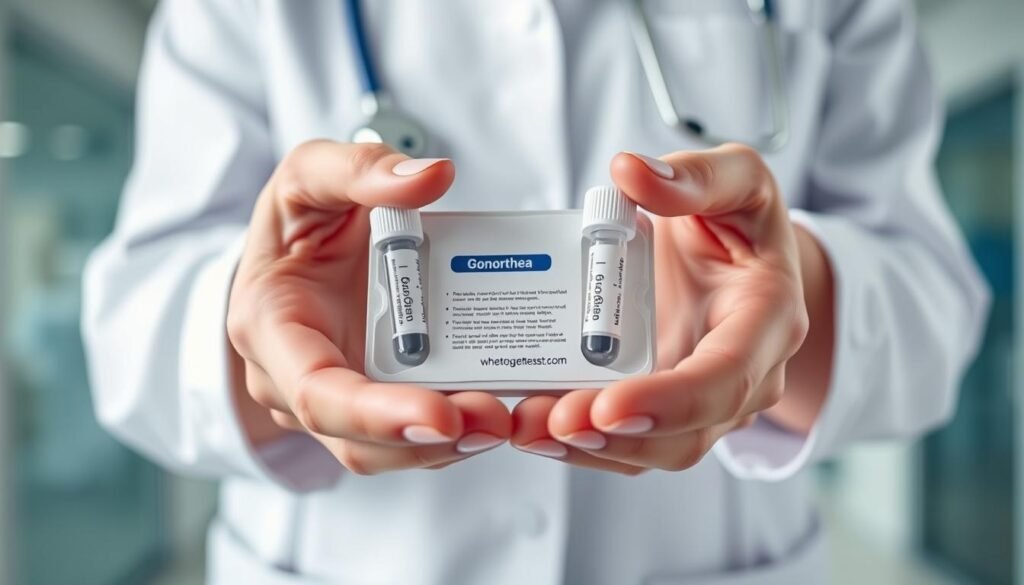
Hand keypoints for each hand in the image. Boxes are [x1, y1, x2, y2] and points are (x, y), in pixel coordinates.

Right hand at [227, 141, 509, 474]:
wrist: (291, 254)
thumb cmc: (295, 222)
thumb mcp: (310, 177)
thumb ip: (360, 170)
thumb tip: (431, 175)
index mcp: (270, 327)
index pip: (316, 392)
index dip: (376, 415)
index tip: (440, 416)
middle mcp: (294, 382)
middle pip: (357, 441)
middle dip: (427, 441)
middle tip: (495, 421)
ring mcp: (334, 404)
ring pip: (390, 452)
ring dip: (450, 446)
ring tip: (505, 419)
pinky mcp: (371, 408)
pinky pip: (411, 436)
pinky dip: (454, 432)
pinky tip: (497, 412)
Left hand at [512, 144, 817, 474]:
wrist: (741, 258)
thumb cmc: (742, 220)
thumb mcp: (739, 179)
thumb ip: (694, 176)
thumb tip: (629, 171)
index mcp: (768, 320)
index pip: (726, 377)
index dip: (669, 400)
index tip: (607, 406)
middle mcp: (743, 377)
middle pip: (684, 434)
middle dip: (614, 439)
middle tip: (546, 424)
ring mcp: (703, 403)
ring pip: (651, 449)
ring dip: (587, 449)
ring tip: (527, 429)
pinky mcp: (665, 409)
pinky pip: (627, 441)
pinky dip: (580, 443)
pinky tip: (534, 428)